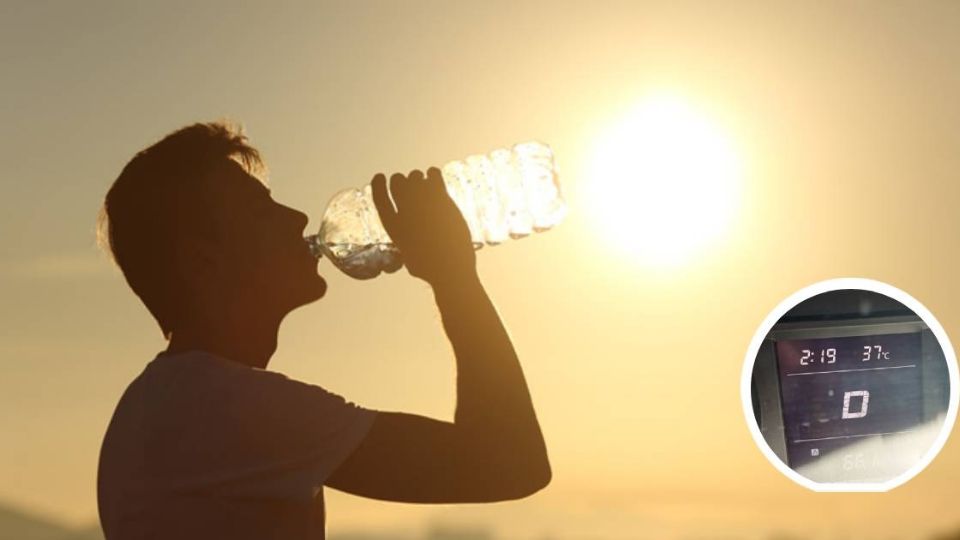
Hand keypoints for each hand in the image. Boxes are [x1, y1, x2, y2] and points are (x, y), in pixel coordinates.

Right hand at [371, 167, 476, 285]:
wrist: (450, 267)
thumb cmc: (430, 270)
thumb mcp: (409, 259)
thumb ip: (406, 246)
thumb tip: (408, 248)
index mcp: (394, 226)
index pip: (379, 197)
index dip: (378, 184)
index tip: (380, 176)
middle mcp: (405, 211)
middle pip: (397, 182)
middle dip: (402, 181)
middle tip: (411, 186)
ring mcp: (423, 203)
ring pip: (415, 175)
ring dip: (419, 178)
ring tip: (426, 185)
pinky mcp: (441, 200)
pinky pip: (433, 174)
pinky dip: (433, 174)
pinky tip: (436, 180)